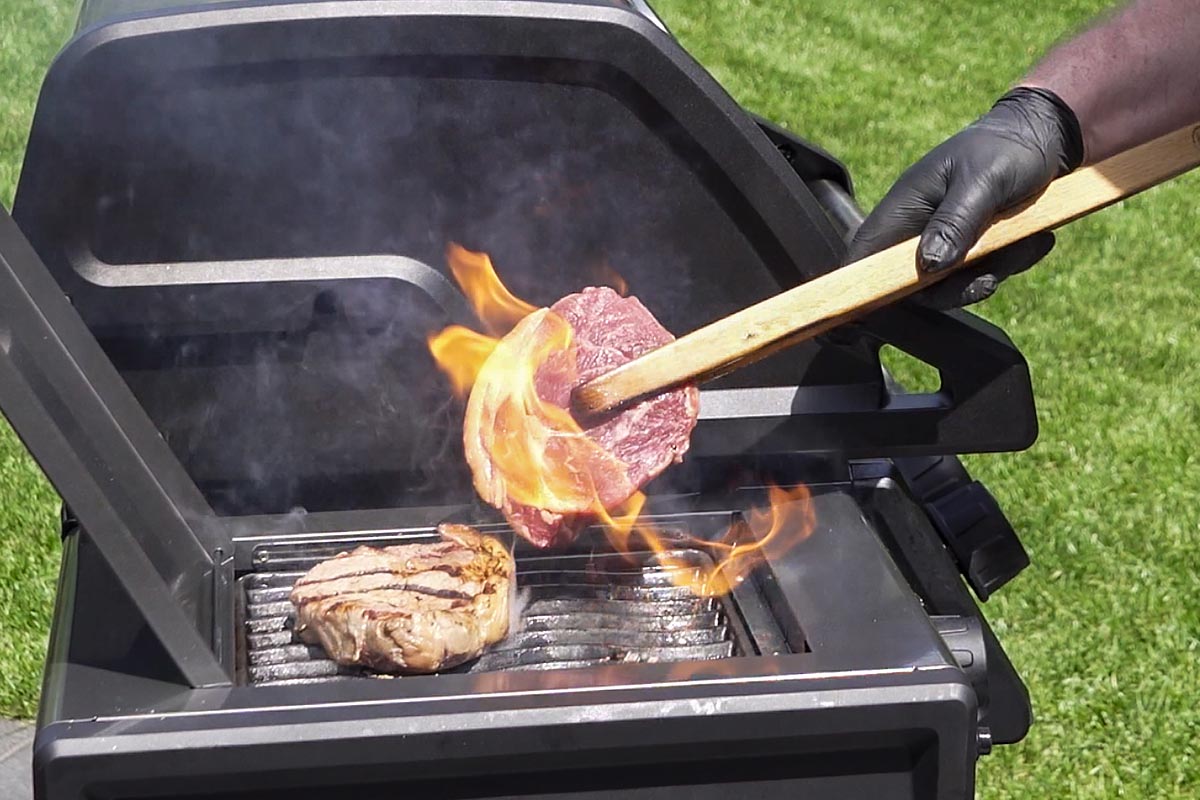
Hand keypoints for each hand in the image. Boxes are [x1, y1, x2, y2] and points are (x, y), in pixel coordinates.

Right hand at [847, 87, 1083, 308]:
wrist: (1046, 137)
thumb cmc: (1006, 149)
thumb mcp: (983, 181)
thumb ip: (955, 222)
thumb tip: (929, 266)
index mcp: (903, 207)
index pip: (863, 254)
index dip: (855, 287)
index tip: (860, 318)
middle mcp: (916, 229)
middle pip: (912, 286)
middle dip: (954, 288)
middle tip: (989, 278)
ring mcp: (943, 242)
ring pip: (950, 286)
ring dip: (991, 273)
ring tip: (1027, 241)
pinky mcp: (970, 250)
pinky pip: (979, 276)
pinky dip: (1009, 264)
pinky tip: (1033, 239)